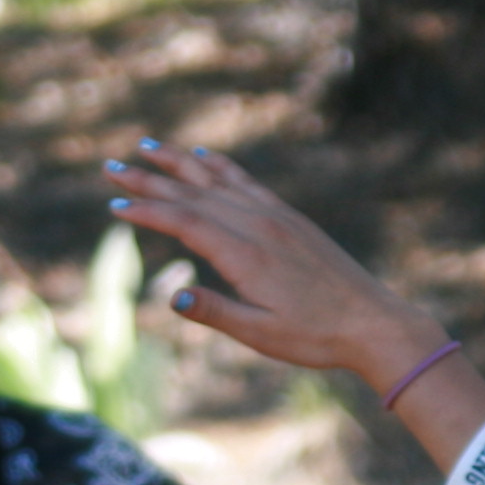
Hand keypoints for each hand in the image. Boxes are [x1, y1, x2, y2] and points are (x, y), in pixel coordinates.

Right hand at [105, 141, 434, 387]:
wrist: (373, 322)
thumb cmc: (316, 336)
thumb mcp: (261, 334)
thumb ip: (216, 312)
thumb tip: (174, 297)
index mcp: (247, 255)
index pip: (186, 222)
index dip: (148, 212)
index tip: (115, 207)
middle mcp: (260, 226)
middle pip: (194, 194)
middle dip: (150, 180)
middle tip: (111, 169)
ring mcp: (277, 217)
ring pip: (218, 180)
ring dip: (180, 163)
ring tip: (148, 148)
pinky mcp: (290, 218)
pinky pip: (247, 183)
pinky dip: (221, 167)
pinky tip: (205, 158)